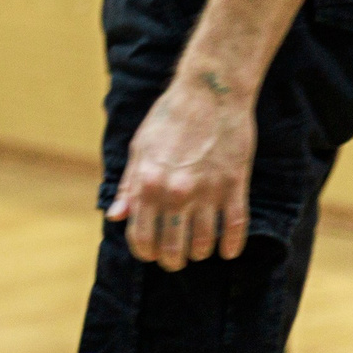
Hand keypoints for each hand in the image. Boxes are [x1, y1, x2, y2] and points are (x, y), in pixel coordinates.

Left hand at [108, 77, 256, 270]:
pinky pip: (235, 227)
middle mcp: (177, 193)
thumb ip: (129, 185)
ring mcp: (208, 191)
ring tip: (196, 250)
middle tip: (173, 260)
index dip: (144, 251)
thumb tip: (116, 215)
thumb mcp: (139, 148)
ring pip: (204, 242)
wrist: (209, 92)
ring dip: (199, 252)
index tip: (148, 253)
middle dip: (171, 259)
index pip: (141, 236)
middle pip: (173, 247)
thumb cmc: (169, 118)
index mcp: (148, 184)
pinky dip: (231, 245)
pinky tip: (227, 251)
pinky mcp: (235, 185)